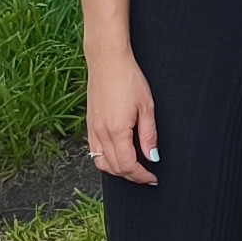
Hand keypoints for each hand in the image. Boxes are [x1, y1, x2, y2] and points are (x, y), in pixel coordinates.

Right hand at [87, 51, 159, 184]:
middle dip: (131, 176)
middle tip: (146, 176)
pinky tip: (118, 155)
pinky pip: (94, 151)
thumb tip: (152, 157)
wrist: (107, 62)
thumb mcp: (146, 107)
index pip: (127, 165)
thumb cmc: (129, 79)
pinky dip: (106, 160)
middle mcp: (100, 133)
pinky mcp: (89, 124)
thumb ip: (149, 135)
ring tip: (134, 168)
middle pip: (114, 168)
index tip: (152, 178)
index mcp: (116, 131)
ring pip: (101, 163)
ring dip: (118, 170)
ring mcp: (92, 129)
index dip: (141, 176)